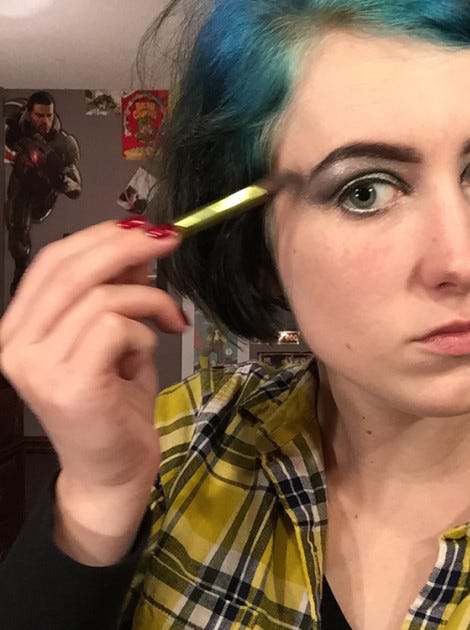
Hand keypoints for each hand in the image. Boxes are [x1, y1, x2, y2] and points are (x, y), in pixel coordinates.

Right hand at [0, 219, 185, 563]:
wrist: (112, 472)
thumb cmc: (115, 406)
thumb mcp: (116, 338)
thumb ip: (118, 294)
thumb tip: (139, 249)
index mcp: (20, 328)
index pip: (52, 262)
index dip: (99, 236)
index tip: (143, 227)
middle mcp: (15, 344)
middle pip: (71, 269)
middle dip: (128, 246)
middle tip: (170, 239)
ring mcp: (36, 365)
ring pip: (102, 297)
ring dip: (149, 300)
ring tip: (169, 320)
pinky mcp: (68, 383)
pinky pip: (115, 328)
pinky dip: (144, 333)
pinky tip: (147, 356)